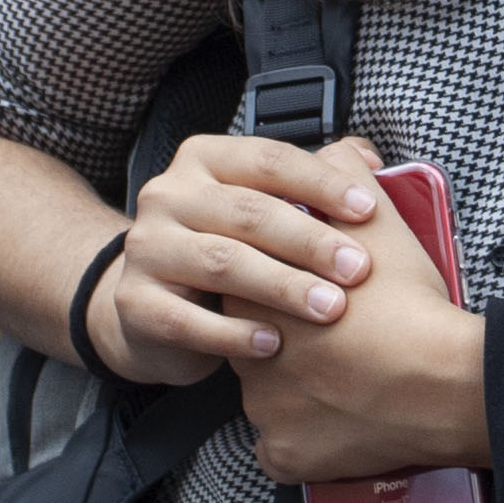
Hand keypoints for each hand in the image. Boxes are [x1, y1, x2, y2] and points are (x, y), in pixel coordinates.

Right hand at [93, 132, 385, 384]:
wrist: (147, 307)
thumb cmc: (222, 250)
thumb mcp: (256, 205)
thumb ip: (308, 179)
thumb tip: (367, 157)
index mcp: (203, 160)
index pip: (268, 159)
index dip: (321, 183)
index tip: (368, 211)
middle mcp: (168, 196)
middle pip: (247, 212)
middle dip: (310, 241)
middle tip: (358, 269)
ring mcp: (147, 249)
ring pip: (222, 264)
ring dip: (283, 287)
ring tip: (330, 308)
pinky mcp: (135, 303)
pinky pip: (189, 321)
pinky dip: (235, 335)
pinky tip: (274, 345)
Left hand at [238, 148, 487, 482]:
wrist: (446, 382)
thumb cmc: (412, 305)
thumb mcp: (380, 221)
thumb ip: (345, 174)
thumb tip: (341, 152)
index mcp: (258, 295)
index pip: (249, 289)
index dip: (288, 290)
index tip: (323, 298)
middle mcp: (248, 355)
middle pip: (257, 343)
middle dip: (290, 340)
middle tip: (342, 338)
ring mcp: (263, 412)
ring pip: (271, 398)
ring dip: (300, 390)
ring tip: (351, 380)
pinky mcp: (284, 455)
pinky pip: (285, 449)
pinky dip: (309, 440)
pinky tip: (343, 422)